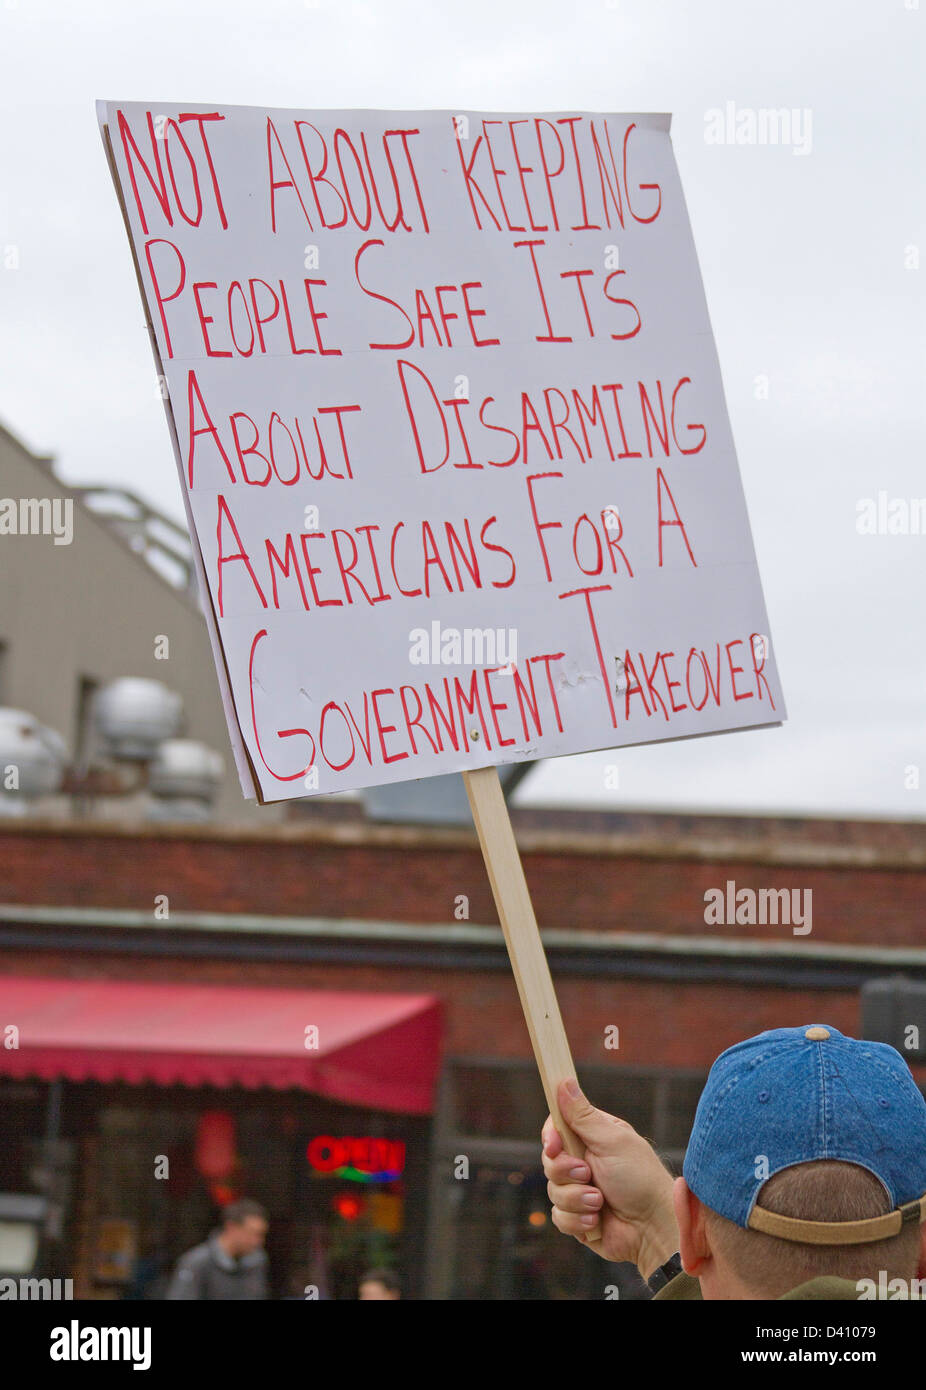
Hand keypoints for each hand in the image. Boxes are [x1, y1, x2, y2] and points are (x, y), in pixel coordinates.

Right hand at [542, 1078, 678, 1275]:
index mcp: (592, 1137)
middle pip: (550, 1160)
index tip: (554, 1145)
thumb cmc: (640, 1178)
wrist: (653, 1228)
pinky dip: (577, 1220)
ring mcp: (579, 1190)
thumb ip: (583, 1115)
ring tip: (599, 1202)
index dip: (550, 1136)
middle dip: (565, 1171)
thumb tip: (564, 1081)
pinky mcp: (578, 1217)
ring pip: (552, 1190)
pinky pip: (558, 1217)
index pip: (557, 1128)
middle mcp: (584, 1162)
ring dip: (576, 1198)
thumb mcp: (611, 1141)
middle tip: (587, 1174)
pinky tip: (596, 1221)